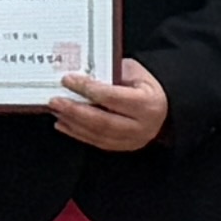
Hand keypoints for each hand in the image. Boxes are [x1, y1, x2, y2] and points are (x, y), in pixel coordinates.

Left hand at [44, 57, 170, 153]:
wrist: (165, 109)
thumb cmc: (146, 87)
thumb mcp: (135, 72)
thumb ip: (112, 74)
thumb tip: (83, 75)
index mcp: (147, 104)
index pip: (111, 97)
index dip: (87, 88)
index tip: (68, 80)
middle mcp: (141, 126)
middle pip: (102, 120)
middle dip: (75, 110)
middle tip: (55, 100)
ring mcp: (133, 140)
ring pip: (97, 134)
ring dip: (72, 123)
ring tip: (56, 110)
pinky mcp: (123, 147)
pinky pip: (97, 142)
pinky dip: (77, 133)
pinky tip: (63, 124)